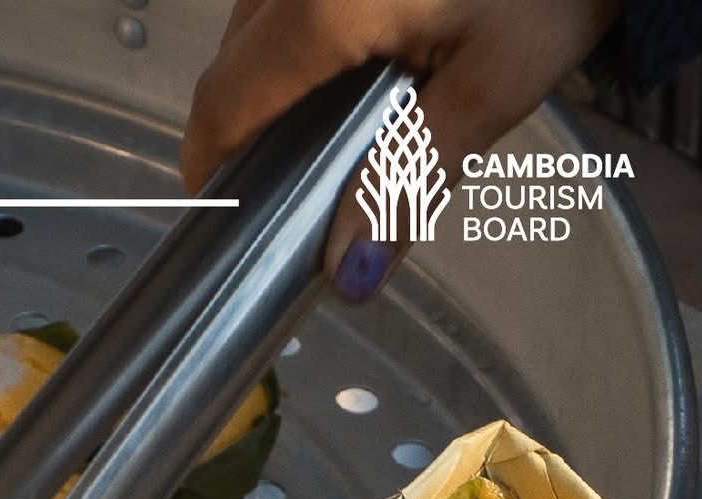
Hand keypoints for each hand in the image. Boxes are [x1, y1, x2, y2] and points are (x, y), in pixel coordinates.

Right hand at [182, 0, 622, 298]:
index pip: (230, 95)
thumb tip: (349, 270)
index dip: (212, 156)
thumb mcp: (489, 92)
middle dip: (249, 116)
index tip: (215, 203)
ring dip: (277, 68)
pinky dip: (307, 28)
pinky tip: (355, 62)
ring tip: (328, 126)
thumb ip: (408, 182)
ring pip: (263, 10)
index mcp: (323, 8)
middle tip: (290, 181)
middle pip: (238, 49)